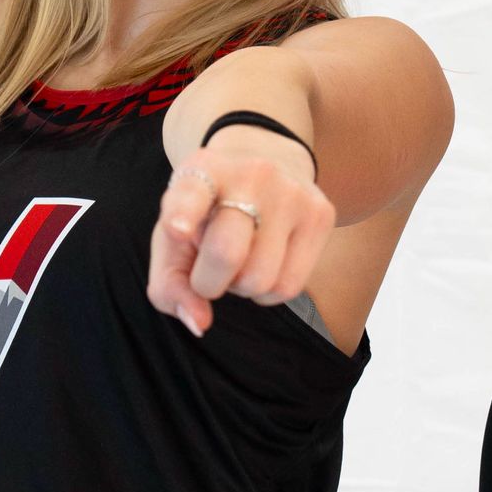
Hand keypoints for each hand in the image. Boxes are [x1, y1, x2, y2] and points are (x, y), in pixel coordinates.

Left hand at [147, 128, 335, 337]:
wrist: (264, 166)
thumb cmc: (207, 215)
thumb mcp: (174, 239)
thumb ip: (170, 285)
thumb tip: (200, 324)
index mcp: (203, 171)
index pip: (192, 192)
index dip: (182, 214)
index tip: (177, 230)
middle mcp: (251, 174)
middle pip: (227, 252)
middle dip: (209, 282)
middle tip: (207, 272)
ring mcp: (292, 192)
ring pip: (261, 279)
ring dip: (242, 287)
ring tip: (241, 260)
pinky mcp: (321, 213)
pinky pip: (289, 287)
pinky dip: (268, 293)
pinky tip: (264, 264)